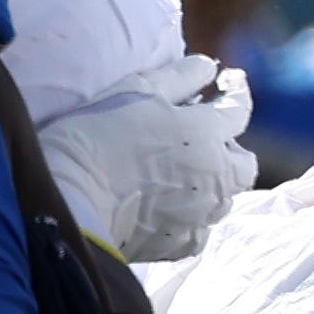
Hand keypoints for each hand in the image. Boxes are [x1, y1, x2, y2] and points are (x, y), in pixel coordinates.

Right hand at [30, 55, 254, 263]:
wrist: (69, 198)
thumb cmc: (97, 137)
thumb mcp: (136, 89)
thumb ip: (180, 76)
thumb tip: (208, 68)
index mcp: (207, 133)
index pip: (239, 108)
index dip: (236, 90)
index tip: (226, 82)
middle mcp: (215, 176)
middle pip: (244, 164)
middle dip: (230, 150)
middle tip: (202, 143)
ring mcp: (200, 215)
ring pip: (223, 200)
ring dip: (211, 185)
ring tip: (179, 177)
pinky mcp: (179, 245)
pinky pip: (198, 230)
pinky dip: (188, 218)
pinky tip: (163, 209)